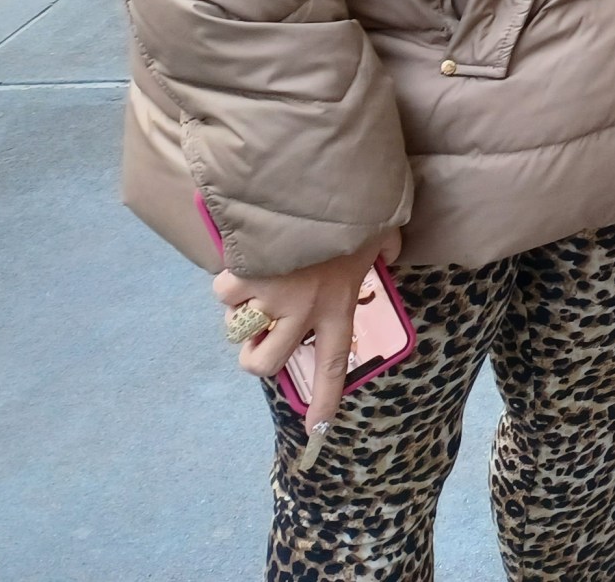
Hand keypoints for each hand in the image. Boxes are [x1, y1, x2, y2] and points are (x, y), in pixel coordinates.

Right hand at [214, 227, 403, 451]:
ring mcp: (271, 299)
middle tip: (260, 336)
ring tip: (256, 283)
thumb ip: (386, 248)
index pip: (331, 364)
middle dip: (255, 357)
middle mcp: (303, 312)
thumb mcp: (382, 230)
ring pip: (238, 330)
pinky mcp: (245, 278)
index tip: (316, 431)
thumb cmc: (357, 206)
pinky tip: (246, 255)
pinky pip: (224, 293)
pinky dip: (229, 277)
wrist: (325, 182)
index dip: (323, 399)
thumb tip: (390, 250)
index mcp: (339, 305)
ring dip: (240, 312)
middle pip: (265, 364)